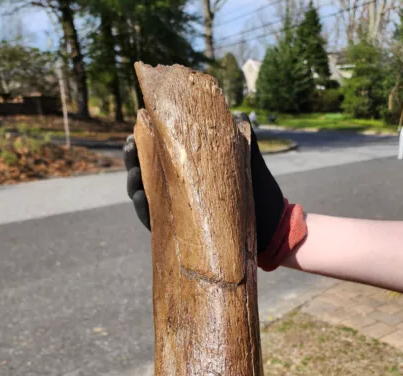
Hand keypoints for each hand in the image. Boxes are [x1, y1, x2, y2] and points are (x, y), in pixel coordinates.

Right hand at [123, 115, 306, 269]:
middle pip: (145, 171)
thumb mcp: (250, 159)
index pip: (158, 151)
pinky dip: (143, 210)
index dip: (144, 139)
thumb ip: (241, 136)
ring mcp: (176, 211)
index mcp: (189, 168)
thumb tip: (236, 113)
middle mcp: (178, 189)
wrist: (273, 226)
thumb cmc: (259, 190)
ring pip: (144, 196)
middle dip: (132, 159)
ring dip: (133, 184)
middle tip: (130, 148)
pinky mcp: (178, 234)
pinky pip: (153, 222)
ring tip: (133, 175)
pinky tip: (141, 197)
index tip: (138, 127)